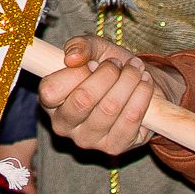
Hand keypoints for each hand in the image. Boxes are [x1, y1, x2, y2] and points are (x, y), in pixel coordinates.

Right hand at [34, 36, 184, 155]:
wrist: (135, 86)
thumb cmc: (106, 66)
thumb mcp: (92, 49)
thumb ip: (80, 45)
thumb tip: (72, 57)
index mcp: (49, 102)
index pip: (51, 90)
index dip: (77, 72)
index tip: (94, 62)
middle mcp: (64, 126)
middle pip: (83, 99)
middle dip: (108, 74)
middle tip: (118, 63)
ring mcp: (88, 140)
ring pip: (110, 107)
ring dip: (129, 81)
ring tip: (136, 69)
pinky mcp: (114, 147)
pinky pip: (131, 119)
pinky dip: (142, 96)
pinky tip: (145, 84)